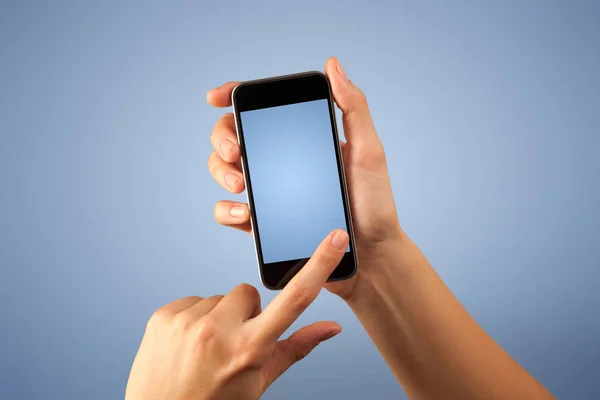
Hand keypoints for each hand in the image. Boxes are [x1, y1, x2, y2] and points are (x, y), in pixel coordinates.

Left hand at [125, 229, 348, 399]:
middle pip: (247, 292)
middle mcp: (218, 331)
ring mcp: (187, 322)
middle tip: (233, 342)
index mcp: (250, 349)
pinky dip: (193, 318)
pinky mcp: (163, 316)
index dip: (320, 264)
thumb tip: (332, 327)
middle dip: (246, 312)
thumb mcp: (260, 382)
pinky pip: (192, 301)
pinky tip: (188, 343)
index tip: (336, 238)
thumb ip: (296, 348)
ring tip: (206, 348)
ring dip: (217, 317)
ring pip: (218, 298)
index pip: (295, 299)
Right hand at [207, 57, 400, 300]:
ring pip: (223, 171)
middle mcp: (278, 161)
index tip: (217, 96)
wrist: (369, 256)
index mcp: (299, 139)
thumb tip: (332, 64)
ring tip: (241, 185)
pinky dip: (226, 210)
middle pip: (231, 136)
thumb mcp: (368, 151)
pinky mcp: (262, 223)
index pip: (260, 110)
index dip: (233, 98)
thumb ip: (353, 107)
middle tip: (237, 152)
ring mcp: (267, 192)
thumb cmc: (374, 204)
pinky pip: (228, 212)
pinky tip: (244, 213)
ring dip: (221, 172)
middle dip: (222, 138)